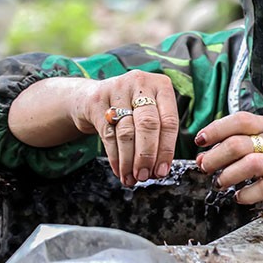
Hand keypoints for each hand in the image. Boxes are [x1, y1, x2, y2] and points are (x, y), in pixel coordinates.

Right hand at [73, 70, 179, 186]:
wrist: (93, 96)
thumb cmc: (130, 107)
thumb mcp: (150, 109)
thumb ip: (159, 133)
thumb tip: (160, 169)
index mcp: (161, 86)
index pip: (169, 121)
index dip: (166, 150)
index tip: (162, 171)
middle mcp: (140, 84)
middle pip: (148, 124)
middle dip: (147, 155)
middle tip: (145, 176)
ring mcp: (117, 89)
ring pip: (126, 132)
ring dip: (129, 161)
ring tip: (132, 178)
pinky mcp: (96, 101)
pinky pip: (108, 135)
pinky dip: (115, 157)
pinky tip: (119, 170)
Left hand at [194, 111, 262, 211]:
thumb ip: (245, 145)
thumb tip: (206, 154)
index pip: (240, 120)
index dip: (216, 128)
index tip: (200, 140)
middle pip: (238, 144)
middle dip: (215, 156)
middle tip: (204, 167)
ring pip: (249, 164)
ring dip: (228, 176)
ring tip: (220, 184)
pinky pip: (262, 189)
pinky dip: (246, 195)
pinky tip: (240, 198)